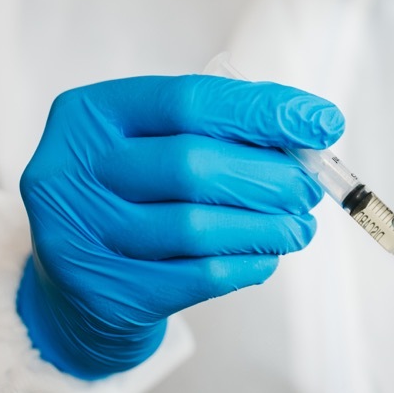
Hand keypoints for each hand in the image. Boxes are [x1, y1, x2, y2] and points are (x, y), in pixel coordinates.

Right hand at [16, 75, 341, 378]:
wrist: (72, 289)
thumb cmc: (131, 198)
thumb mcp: (155, 145)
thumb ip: (219, 131)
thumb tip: (311, 129)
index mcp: (90, 116)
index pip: (189, 100)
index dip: (263, 110)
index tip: (322, 123)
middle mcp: (71, 171)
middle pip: (191, 164)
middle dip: (268, 177)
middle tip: (307, 188)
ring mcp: (81, 236)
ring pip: (197, 227)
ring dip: (266, 226)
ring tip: (296, 227)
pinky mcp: (105, 292)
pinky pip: (197, 277)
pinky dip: (246, 264)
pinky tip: (266, 256)